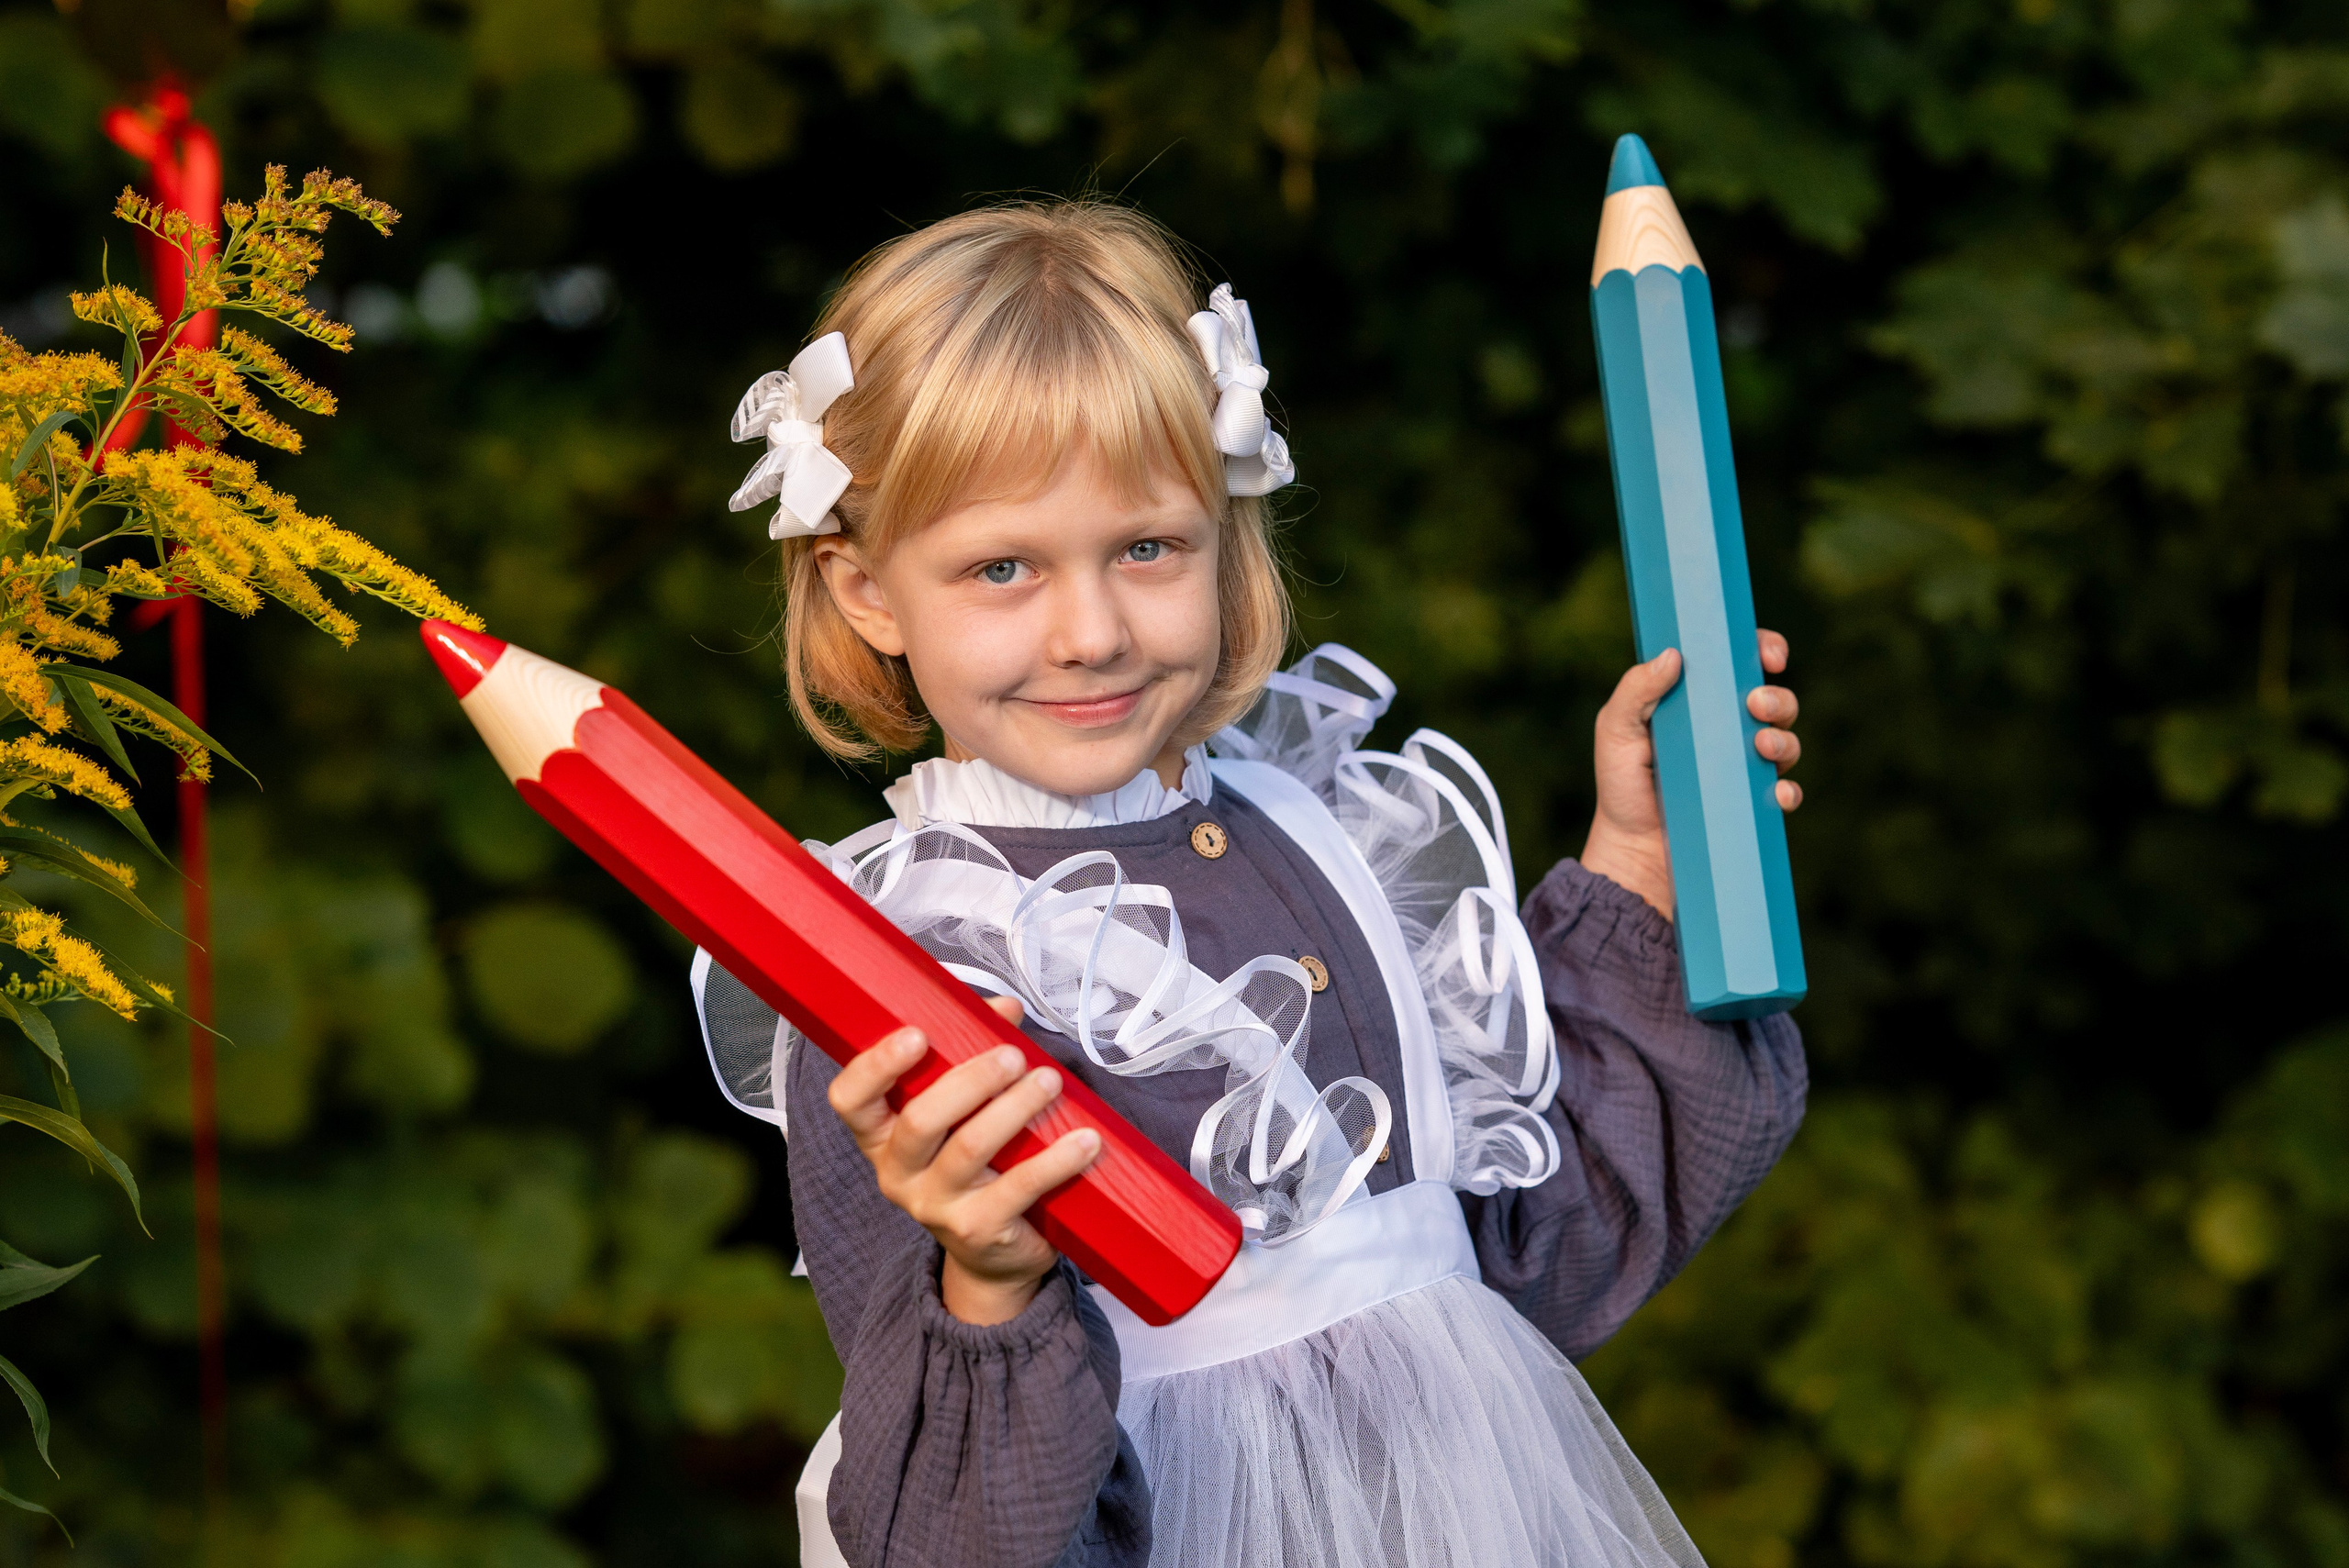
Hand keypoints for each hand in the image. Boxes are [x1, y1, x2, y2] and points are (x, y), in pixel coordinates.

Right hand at [826, 994, 1102, 1325]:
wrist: (994, 1253)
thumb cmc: (978, 1159)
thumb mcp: (964, 1108)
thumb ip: (973, 1050)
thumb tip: (1005, 1008)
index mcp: (881, 1135)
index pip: (850, 1100)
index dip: (875, 1066)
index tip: (917, 1035)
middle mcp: (898, 1173)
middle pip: (920, 1121)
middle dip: (970, 1080)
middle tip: (1013, 1056)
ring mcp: (936, 1207)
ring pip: (970, 1149)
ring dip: (1015, 1108)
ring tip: (1050, 1082)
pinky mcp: (980, 1230)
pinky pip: (1019, 1188)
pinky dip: (1056, 1159)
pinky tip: (1085, 1139)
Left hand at [1581, 629, 1802, 920]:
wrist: (1631, 849)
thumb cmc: (1621, 783)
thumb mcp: (1616, 730)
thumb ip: (1636, 690)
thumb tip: (1674, 654)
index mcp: (1699, 702)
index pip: (1740, 664)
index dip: (1762, 649)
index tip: (1769, 654)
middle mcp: (1727, 730)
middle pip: (1773, 699)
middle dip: (1775, 697)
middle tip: (1754, 703)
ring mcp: (1744, 767)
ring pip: (1786, 740)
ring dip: (1783, 738)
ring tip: (1760, 745)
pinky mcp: (1752, 803)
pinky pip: (1785, 792)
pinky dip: (1788, 790)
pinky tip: (1776, 793)